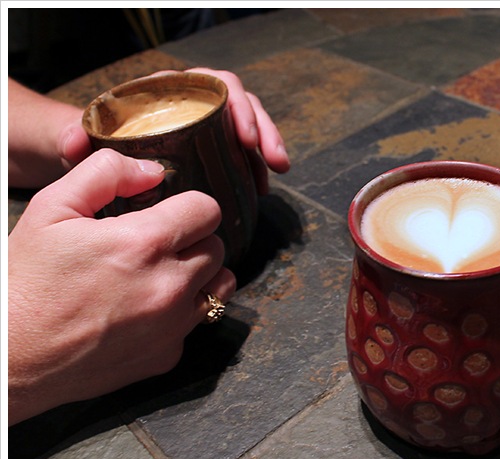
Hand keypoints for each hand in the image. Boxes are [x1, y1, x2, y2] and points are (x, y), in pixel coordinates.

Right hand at [8, 149, 235, 424]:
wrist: (9, 357)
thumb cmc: (25, 280)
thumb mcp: (51, 209)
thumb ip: (106, 174)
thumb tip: (153, 171)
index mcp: (144, 243)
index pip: (208, 209)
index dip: (188, 206)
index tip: (168, 213)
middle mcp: (169, 286)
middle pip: (216, 246)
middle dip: (192, 239)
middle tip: (155, 246)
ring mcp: (172, 326)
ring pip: (220, 285)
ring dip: (199, 275)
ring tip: (160, 275)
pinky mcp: (167, 356)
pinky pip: (195, 323)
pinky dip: (181, 313)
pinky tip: (145, 311)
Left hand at [9, 69, 289, 191]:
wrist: (90, 153)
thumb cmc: (89, 140)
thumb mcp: (80, 137)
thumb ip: (76, 137)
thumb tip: (77, 140)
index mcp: (168, 92)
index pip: (210, 85)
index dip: (235, 106)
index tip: (244, 138)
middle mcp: (189, 104)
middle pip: (238, 102)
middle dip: (262, 128)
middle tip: (275, 160)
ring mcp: (202, 127)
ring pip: (245, 125)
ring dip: (267, 146)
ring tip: (277, 172)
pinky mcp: (208, 149)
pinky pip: (239, 151)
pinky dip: (254, 166)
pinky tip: (260, 187)